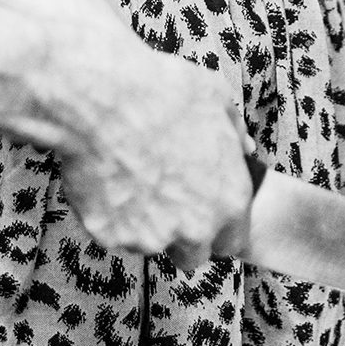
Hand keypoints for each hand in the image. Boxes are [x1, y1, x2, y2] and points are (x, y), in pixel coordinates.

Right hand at [58, 45, 253, 267]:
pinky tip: (109, 177)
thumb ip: (236, 130)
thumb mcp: (215, 96)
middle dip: (182, 232)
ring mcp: (151, 237)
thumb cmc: (160, 91)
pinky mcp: (111, 236)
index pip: (233, 241)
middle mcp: (195, 228)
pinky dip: (112, 215)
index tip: (202, 207)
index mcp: (229, 200)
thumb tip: (244, 147)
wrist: (100, 100)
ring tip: (132, 176)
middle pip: (194, 254)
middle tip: (164, 196)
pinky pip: (115, 233)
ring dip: (146, 223)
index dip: (218, 225)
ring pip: (152, 243)